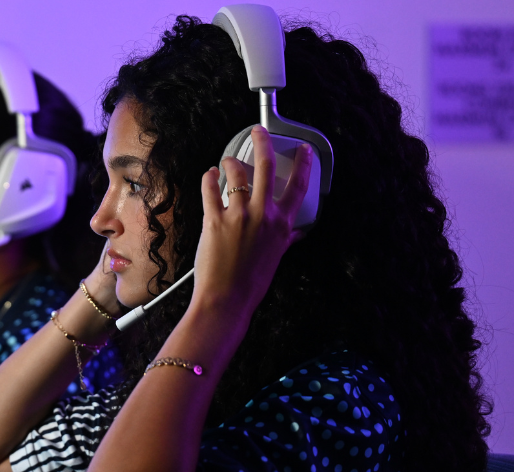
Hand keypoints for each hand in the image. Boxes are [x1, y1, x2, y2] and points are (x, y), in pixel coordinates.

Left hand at [194, 125, 312, 319]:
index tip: (303, 149)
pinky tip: (210, 174)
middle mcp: (262, 215)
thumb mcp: (277, 257)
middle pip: (266, 167)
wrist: (228, 298)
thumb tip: (296, 232)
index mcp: (282, 224)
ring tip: (228, 161)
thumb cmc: (253, 281)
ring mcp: (238, 216)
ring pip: (236, 174)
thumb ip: (286, 239)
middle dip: (263, 142)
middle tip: (258, 131)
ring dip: (230, 162)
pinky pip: (210, 189)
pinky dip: (209, 178)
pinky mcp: (214, 220)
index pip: (298, 186)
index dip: (304, 164)